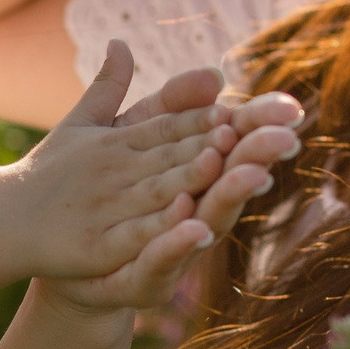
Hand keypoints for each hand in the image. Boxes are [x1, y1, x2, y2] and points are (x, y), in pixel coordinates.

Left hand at [41, 71, 302, 314]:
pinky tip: (195, 226)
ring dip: (231, 197)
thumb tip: (213, 70)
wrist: (61, 253)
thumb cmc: (108, 190)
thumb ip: (168, 105)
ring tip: (253, 176)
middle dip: (258, 157)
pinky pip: (164, 260)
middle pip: (233, 178)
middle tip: (285, 137)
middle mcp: (198, 210)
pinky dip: (179, 244)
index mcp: (197, 172)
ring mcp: (177, 248)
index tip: (289, 106)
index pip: (235, 141)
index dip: (260, 124)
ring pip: (211, 220)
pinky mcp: (147, 279)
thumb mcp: (131, 136)